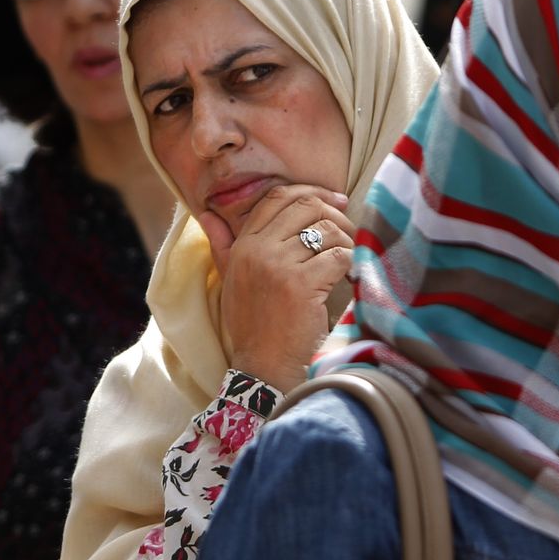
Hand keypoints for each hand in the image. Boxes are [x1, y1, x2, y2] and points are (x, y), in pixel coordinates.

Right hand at [197, 185, 353, 392]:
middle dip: (335, 215)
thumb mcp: (232, 280)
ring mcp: (280, 266)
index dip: (310, 193)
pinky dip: (352, 263)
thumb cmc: (254, 325)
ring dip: (347, 242)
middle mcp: (258, 250)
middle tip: (349, 231)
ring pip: (328, 230)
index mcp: (243, 246)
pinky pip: (339, 256)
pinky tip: (351, 276)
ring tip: (350, 259)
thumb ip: (223, 245)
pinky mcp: (302, 284)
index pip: (277, 197)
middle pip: (306, 207)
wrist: (263, 366)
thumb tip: (207, 214)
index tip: (334, 202)